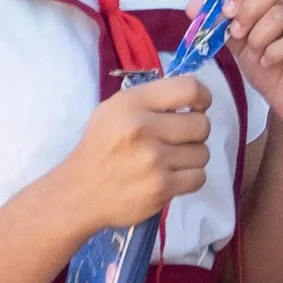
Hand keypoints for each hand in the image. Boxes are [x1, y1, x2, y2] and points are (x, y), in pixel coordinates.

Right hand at [51, 75, 213, 232]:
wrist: (80, 193)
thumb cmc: (101, 147)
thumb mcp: (114, 110)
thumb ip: (151, 100)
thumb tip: (195, 96)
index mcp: (132, 104)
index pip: (190, 89)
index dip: (203, 98)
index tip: (198, 107)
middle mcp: (143, 129)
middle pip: (202, 124)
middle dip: (195, 132)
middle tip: (178, 139)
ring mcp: (154, 161)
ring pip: (203, 153)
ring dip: (191, 157)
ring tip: (170, 160)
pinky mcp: (162, 188)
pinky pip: (198, 177)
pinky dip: (189, 178)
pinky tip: (170, 177)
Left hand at [224, 0, 282, 129]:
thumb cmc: (271, 70)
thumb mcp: (240, 43)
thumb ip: (221, 22)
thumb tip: (192, 5)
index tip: (228, 14)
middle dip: (247, 12)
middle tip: (238, 36)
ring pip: (281, 15)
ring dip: (257, 37)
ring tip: (255, 53)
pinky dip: (272, 53)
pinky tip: (268, 63)